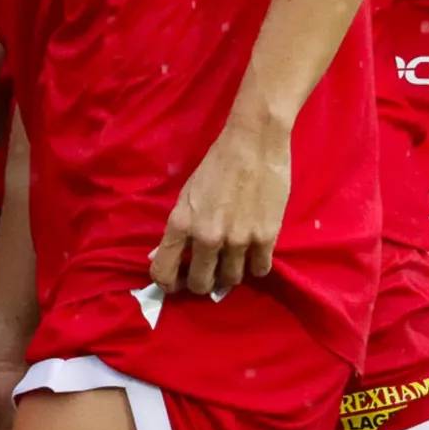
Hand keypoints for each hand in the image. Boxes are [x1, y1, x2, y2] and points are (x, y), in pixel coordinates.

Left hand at [151, 107, 289, 296]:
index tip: (174, 284)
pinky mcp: (265, 238)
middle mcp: (206, 237)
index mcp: (180, 224)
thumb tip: (172, 256)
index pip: (163, 271)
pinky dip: (255, 266)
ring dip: (229, 275)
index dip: (167, 284)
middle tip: (206, 274)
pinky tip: (252, 255)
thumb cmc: (216, 165)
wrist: (253, 145)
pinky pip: (259, 269)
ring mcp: (237, 240)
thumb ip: (180, 228)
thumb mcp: (186, 195)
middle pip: (199, 284)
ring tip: (231, 261)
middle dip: (200, 283)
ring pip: (230, 280)